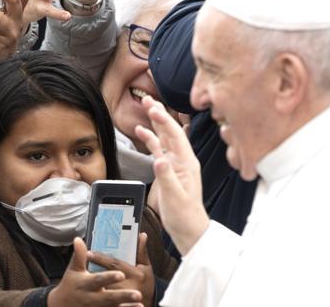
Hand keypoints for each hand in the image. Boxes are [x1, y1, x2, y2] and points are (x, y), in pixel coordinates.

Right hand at [48, 238, 142, 306]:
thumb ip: (78, 256)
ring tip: (141, 303)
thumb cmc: (71, 285)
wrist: (63, 306)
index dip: (109, 277)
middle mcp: (92, 298)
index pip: (99, 280)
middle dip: (123, 296)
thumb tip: (78, 239)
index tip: (121, 274)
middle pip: (109, 298)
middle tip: (138, 294)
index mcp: (86, 284)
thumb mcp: (73, 270)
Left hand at [88, 233, 154, 306]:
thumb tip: (142, 235)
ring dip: (94, 283)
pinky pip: (106, 300)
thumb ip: (141, 251)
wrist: (150, 303)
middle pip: (107, 278)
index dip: (101, 258)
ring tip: (82, 277)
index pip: (115, 264)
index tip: (88, 253)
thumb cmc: (146, 282)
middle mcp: (129, 286)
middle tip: (81, 265)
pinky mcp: (118, 305)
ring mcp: (123, 298)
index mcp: (136, 274)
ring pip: (104, 289)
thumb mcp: (146, 266)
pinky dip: (97, 295)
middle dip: (93, 271)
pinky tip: (90, 290)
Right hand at [135, 96, 208, 255]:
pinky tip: (141, 131)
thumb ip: (167, 177)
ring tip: (145, 107)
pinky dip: (150, 138)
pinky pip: (158, 149)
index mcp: (187, 163)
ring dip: (154, 122)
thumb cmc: (185, 216)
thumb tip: (158, 159)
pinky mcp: (167, 170)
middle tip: (147, 99)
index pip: (175, 136)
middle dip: (159, 114)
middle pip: (170, 131)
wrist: (188, 229)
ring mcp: (175, 164)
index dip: (164, 121)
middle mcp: (182, 160)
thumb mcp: (175, 197)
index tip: (154, 109)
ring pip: (163, 137)